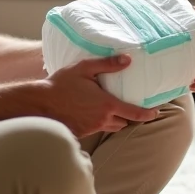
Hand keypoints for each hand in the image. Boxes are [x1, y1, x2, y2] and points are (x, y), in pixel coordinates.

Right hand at [42, 55, 158, 137]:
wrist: (39, 104)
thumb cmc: (61, 84)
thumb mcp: (84, 68)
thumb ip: (107, 64)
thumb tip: (128, 60)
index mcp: (107, 104)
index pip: (134, 113)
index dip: (147, 114)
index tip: (155, 112)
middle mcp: (102, 119)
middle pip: (123, 122)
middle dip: (128, 116)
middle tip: (128, 107)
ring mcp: (91, 128)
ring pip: (110, 127)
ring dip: (114, 120)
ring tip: (110, 109)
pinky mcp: (82, 133)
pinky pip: (96, 130)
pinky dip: (98, 123)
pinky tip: (91, 113)